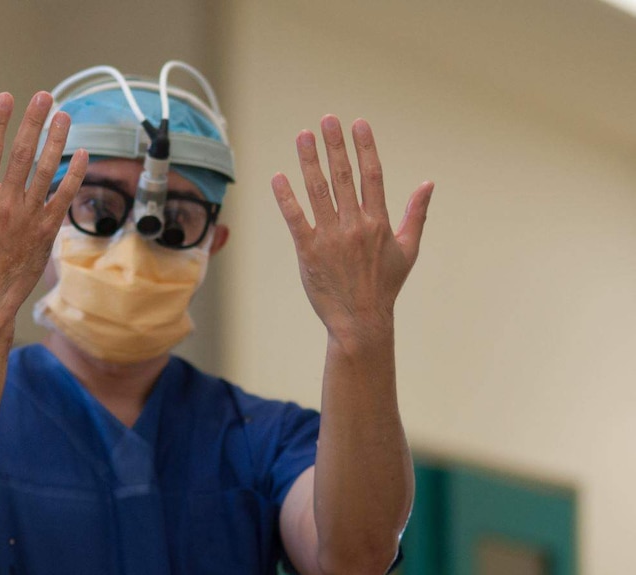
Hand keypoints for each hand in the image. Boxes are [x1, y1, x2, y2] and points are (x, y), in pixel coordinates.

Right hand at [0, 91, 87, 318]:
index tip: (6, 97)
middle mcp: (6, 204)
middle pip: (22, 153)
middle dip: (33, 122)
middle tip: (44, 96)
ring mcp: (30, 217)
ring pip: (47, 171)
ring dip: (57, 141)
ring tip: (65, 116)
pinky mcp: (47, 231)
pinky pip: (64, 198)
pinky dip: (75, 175)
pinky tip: (83, 154)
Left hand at [271, 115, 432, 342]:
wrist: (361, 321)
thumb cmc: (385, 286)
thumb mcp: (408, 250)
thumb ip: (416, 214)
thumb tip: (428, 184)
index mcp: (379, 222)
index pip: (372, 175)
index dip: (364, 147)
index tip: (358, 124)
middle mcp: (355, 226)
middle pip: (344, 176)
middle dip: (335, 145)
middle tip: (327, 120)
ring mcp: (330, 238)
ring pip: (318, 191)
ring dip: (310, 161)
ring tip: (304, 136)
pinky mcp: (308, 252)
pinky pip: (296, 219)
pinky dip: (287, 198)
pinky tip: (279, 177)